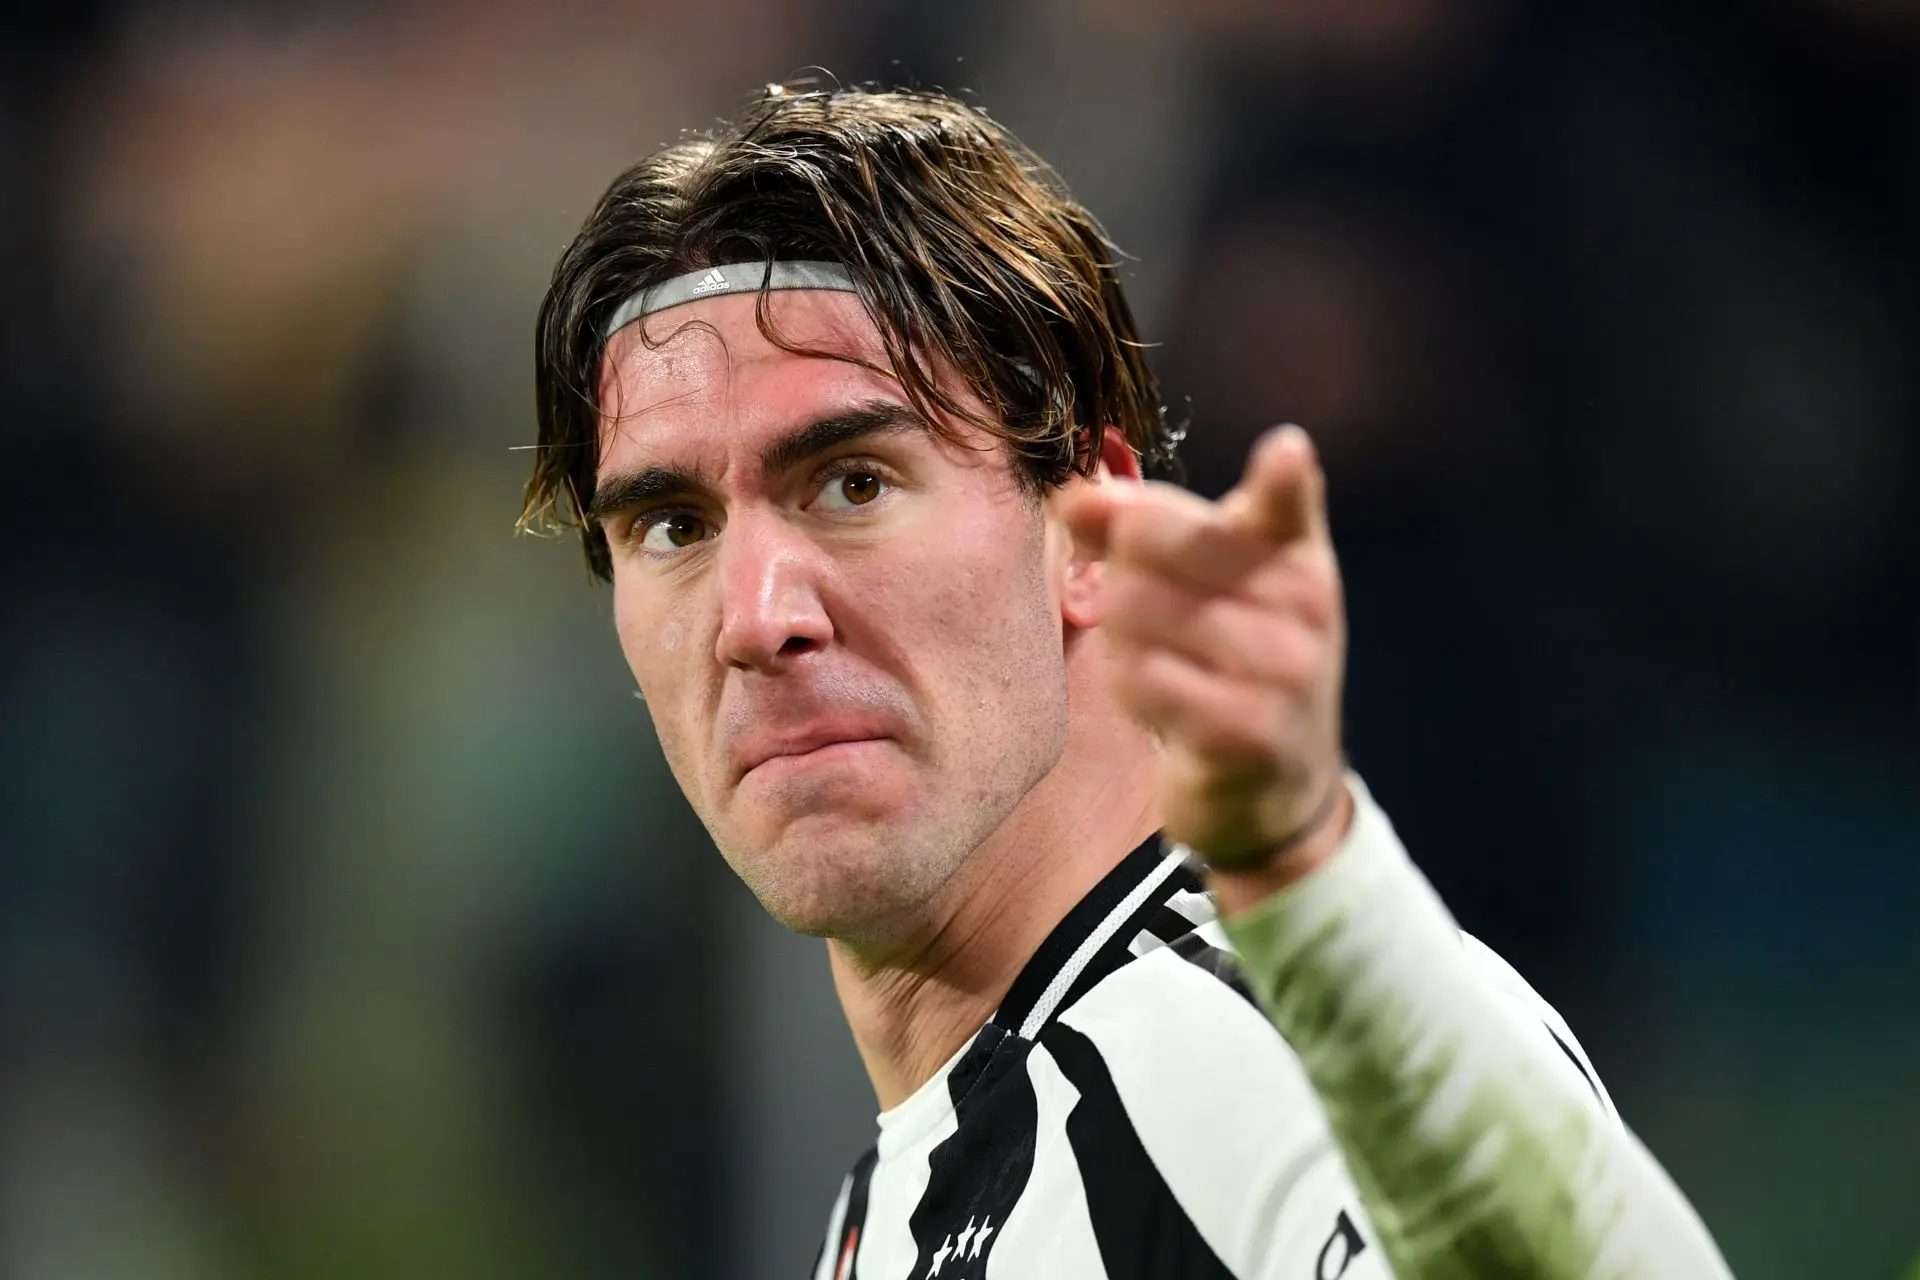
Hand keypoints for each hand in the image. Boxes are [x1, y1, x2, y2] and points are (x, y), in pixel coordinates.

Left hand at [1061, 425, 1350, 882]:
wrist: (1275, 782)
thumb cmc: (1227, 656)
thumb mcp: (1200, 579)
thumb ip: (1134, 524)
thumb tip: (1071, 496)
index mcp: (1293, 549)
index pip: (1291, 500)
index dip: (1283, 474)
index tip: (1286, 451)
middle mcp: (1304, 603)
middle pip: (1148, 540)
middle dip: (1118, 572)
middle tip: (1147, 610)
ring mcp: (1283, 672)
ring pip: (1134, 609)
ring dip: (1121, 636)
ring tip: (1162, 658)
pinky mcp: (1247, 733)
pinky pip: (1139, 678)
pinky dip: (1129, 685)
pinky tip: (1162, 700)